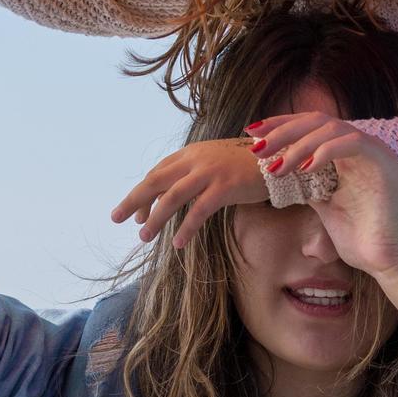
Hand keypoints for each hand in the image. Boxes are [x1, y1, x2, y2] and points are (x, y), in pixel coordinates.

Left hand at [112, 136, 266, 247]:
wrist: (280, 157)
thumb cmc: (249, 164)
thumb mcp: (216, 163)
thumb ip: (195, 174)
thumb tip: (176, 195)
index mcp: (191, 153)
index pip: (158, 173)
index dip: (143, 194)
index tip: (136, 214)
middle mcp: (196, 159)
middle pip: (156, 181)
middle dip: (134, 200)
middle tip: (117, 218)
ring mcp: (209, 172)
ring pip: (172, 197)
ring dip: (156, 218)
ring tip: (145, 236)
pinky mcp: (224, 187)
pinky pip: (198, 211)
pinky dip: (185, 228)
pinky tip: (177, 243)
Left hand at [245, 114, 397, 281]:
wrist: (390, 262)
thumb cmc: (362, 238)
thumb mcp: (324, 206)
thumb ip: (308, 185)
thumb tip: (279, 173)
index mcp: (347, 155)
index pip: (310, 127)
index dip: (281, 127)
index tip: (253, 135)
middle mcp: (361, 147)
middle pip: (316, 121)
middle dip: (283, 131)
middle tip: (257, 146)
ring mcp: (374, 152)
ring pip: (331, 128)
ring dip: (299, 144)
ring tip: (277, 166)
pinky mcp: (385, 162)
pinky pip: (352, 143)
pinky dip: (325, 152)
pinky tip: (304, 169)